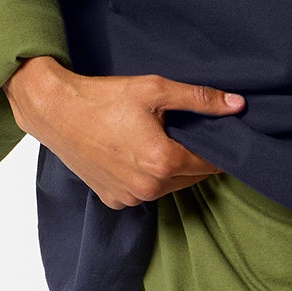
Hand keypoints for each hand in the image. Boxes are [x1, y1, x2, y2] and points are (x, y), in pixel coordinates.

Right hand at [5, 58, 244, 210]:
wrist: (55, 111)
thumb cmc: (102, 98)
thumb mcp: (154, 89)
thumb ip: (199, 99)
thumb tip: (236, 105)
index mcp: (162, 162)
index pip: (210, 163)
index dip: (218, 147)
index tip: (218, 135)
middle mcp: (148, 187)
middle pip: (191, 177)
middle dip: (194, 158)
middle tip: (186, 133)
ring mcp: (129, 197)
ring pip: (169, 187)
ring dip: (172, 170)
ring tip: (159, 142)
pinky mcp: (114, 200)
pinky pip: (143, 193)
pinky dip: (147, 179)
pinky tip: (136, 156)